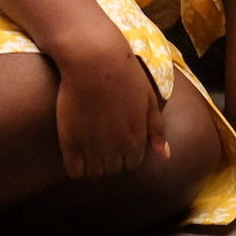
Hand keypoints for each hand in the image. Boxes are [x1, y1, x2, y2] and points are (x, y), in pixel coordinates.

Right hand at [54, 44, 167, 178]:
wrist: (95, 61)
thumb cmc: (126, 77)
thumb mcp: (149, 101)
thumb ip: (156, 131)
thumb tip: (165, 156)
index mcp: (137, 138)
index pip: (132, 164)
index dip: (126, 153)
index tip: (120, 140)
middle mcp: (116, 148)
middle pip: (113, 170)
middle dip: (111, 159)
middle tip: (104, 140)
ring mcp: (92, 147)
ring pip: (95, 173)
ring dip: (94, 164)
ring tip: (91, 145)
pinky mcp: (70, 142)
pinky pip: (74, 171)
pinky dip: (76, 166)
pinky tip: (77, 151)